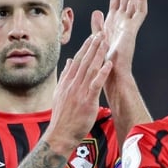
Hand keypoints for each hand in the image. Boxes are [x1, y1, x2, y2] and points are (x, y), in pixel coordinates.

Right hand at [44, 33, 111, 151]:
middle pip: (84, 61)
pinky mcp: (87, 101)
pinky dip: (102, 73)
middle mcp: (72, 84)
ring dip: (98, 55)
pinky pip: (95, 84)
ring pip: (90, 69)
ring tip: (105, 42)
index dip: (85, 48)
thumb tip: (69, 62)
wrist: (60, 134)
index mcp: (67, 82)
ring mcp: (79, 92)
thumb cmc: (62, 117)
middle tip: (101, 33)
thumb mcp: (59, 93)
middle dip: (93, 46)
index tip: (92, 37)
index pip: (77, 61)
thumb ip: (65, 76)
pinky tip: (108, 64)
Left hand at [91, 0, 147, 76]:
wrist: (111, 72)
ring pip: (135, 0)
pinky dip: (141, 0)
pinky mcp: (133, 30)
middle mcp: (123, 20)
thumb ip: (98, 24)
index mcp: (114, 21)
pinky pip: (140, 12)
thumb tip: (97, 11)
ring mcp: (129, 24)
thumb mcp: (98, 38)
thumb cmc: (104, 59)